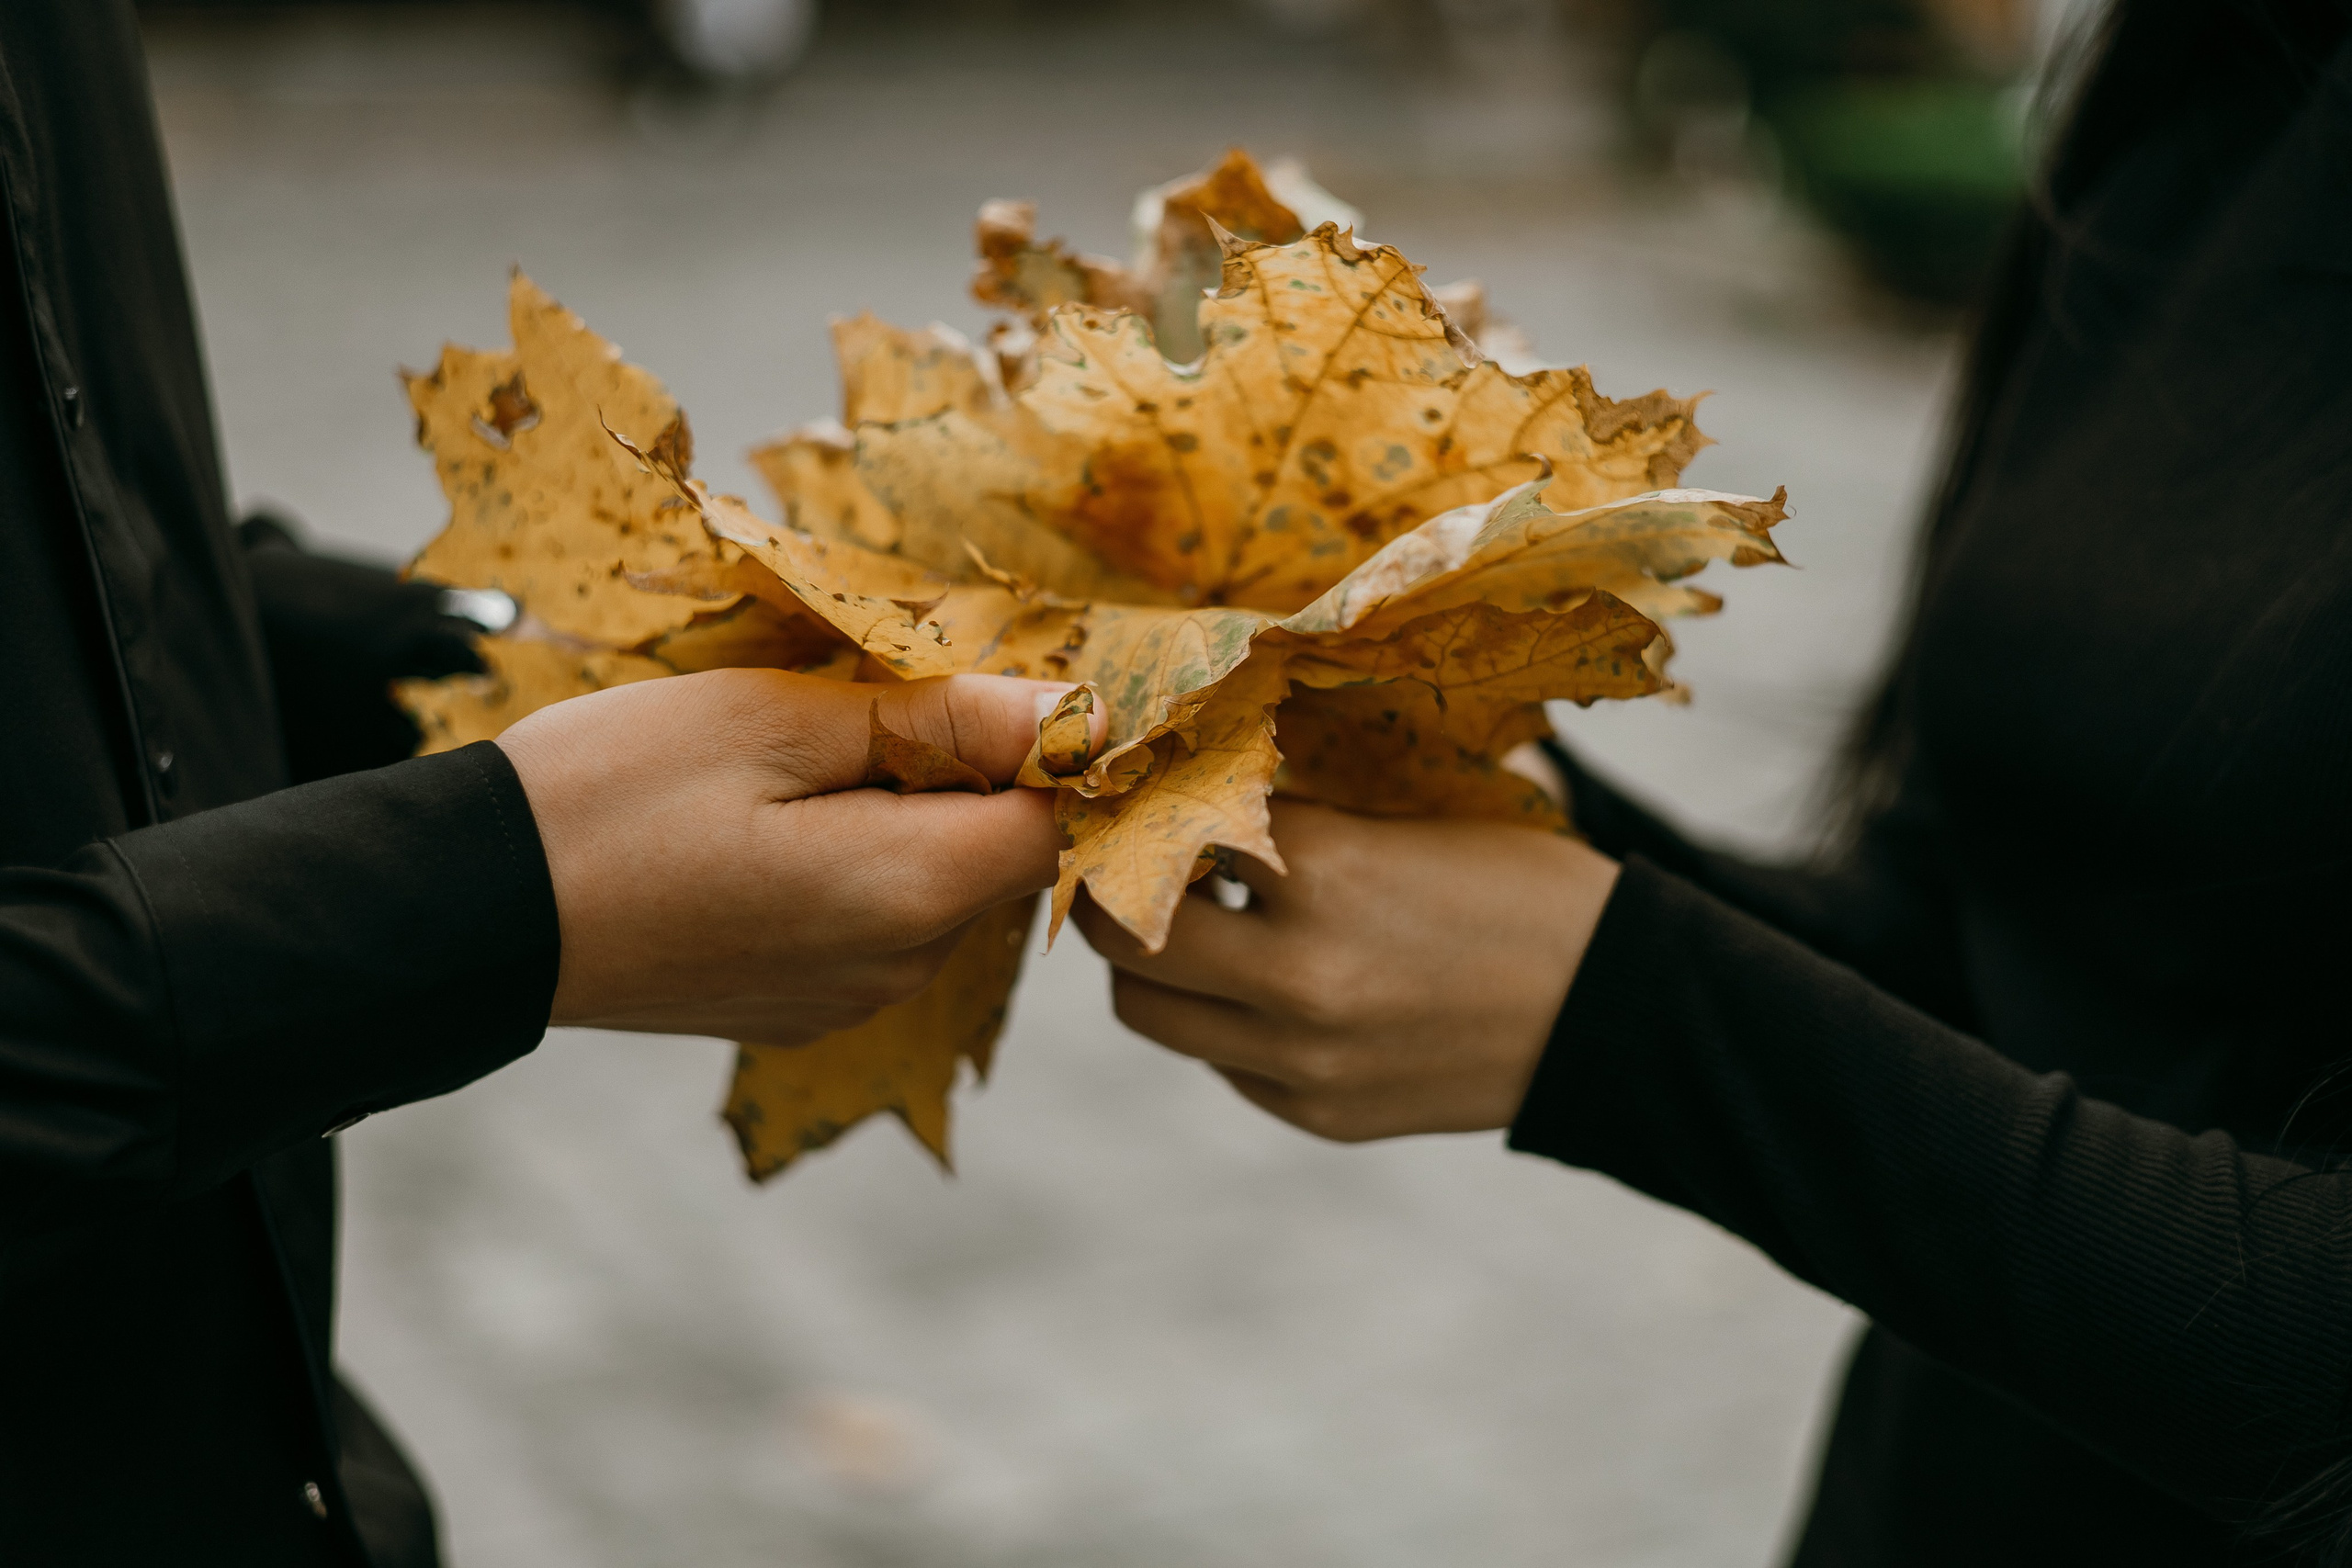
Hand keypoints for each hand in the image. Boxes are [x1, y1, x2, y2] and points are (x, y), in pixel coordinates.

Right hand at [497, 669, 1082, 1043]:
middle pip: (998, 854)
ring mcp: (850, 1000)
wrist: (468, 914)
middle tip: (838, 713)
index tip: (952, 691)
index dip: (1033, 747)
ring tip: (782, 768)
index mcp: (911, 896)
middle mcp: (902, 970)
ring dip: (896, 815)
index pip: (1056, 822)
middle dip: (955, 775)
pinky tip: (756, 829)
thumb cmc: (611, 794)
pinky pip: (873, 923)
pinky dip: (848, 865)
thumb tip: (1078, 717)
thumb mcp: (776, 718)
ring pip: (936, 885)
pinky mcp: (800, 1007)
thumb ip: (942, 721)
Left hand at [1075, 801, 1619, 1140]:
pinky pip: (1222, 1063)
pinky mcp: (1319, 1113)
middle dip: (1114, 891)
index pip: (1175, 825)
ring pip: (1148, 1011)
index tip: (1144, 789)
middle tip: (1130, 863)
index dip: (1155, 802)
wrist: (1621, 1011)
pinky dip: (1226, 1022)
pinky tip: (1274, 986)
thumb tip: (1194, 787)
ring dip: (1154, 965)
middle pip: (1120, 933)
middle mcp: (1296, 973)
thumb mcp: (1413, 820)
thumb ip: (1303, 818)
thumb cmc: (1526, 889)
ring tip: (1198, 929)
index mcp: (1324, 871)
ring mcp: (1302, 1058)